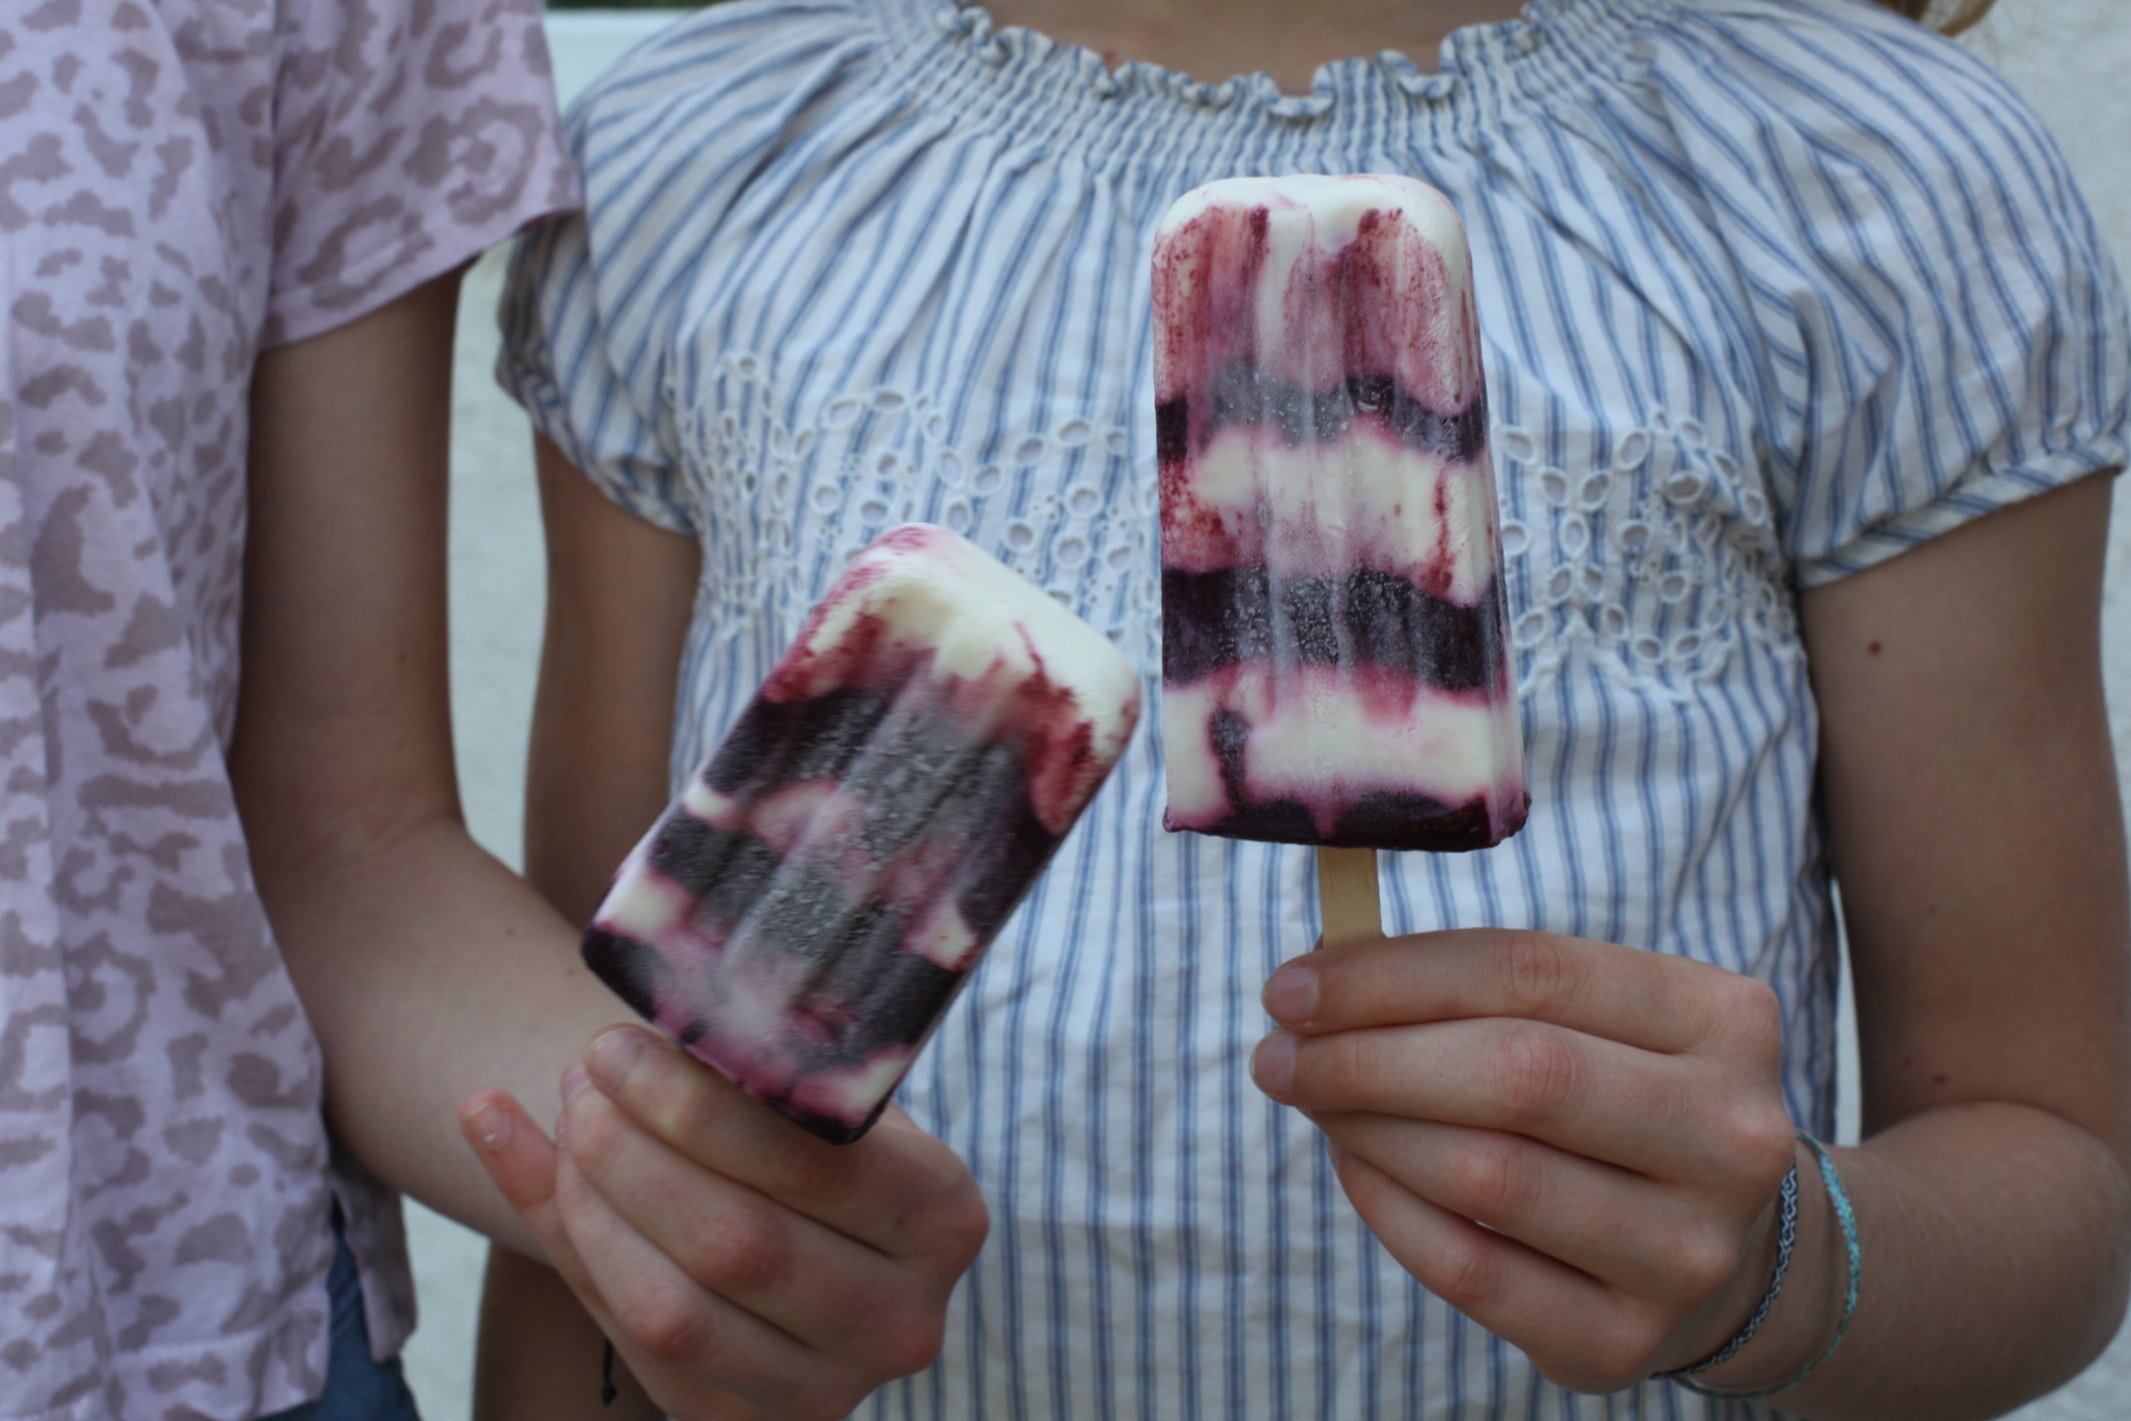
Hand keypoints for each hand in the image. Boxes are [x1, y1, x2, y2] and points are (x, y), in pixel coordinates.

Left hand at [461, 1027, 988, 1420]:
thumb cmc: (824, 1147)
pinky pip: (622, 1339)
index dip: (697, 1107)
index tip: (618, 1045)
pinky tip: (503, 1138)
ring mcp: (824, 1391)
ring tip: (564, 1117)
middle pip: (735, 1242)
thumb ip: (768, 1071)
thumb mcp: (833, 1105)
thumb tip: (663, 997)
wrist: (830, 1255)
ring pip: (671, 1309)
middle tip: (582, 1076)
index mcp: (943, 1218)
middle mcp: (901, 1321)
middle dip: (632, 1151)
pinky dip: (551, 1237)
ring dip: (587, 1203)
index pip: (810, 1163)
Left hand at [1252, 930, 1800, 1393]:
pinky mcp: (1625, 1341)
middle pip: (1517, 1074)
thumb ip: (1474, 984)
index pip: (1529, 971)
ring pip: (1487, 1177)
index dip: (1391, 975)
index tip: (1290, 988)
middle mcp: (1728, 1135)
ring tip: (1312, 1101)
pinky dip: (1388, 1211)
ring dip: (1368, 1130)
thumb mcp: (1591, 1017)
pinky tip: (1354, 1167)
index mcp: (1722, 1019)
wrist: (1726, 1250)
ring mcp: (1687, 1249)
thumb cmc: (1616, 1096)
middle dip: (1367, 1058)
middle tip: (1277, 1054)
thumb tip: (1319, 981)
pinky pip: (1470, 1272)